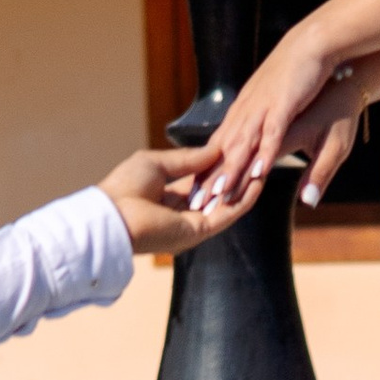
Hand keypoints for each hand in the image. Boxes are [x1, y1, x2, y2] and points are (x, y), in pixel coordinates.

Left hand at [99, 148, 250, 259]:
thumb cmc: (125, 187)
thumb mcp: (157, 163)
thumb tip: (216, 150)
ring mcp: (194, 224)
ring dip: (246, 185)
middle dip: (237, 175)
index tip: (235, 148)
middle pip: (218, 192)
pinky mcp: (201, 231)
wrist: (113, 217)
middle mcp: (183, 213)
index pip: (200, 181)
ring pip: (228, 203)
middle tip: (257, 154)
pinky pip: (229, 212)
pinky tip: (259, 180)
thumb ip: (187, 159)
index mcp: (168, 198)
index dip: (218, 165)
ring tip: (266, 164)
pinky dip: (245, 197)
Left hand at [195, 32, 365, 210]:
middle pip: (225, 152)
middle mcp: (248, 112)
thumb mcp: (280, 112)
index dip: (207, 173)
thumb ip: (271, 138)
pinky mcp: (283, 104)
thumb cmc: (302, 79)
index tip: (194, 196)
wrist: (315, 43)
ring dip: (230, 171)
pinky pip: (271, 133)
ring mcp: (263, 108)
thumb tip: (266, 162)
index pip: (220, 149)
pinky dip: (265, 153)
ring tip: (218, 196)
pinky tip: (258, 172)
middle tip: (195, 206)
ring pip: (242, 145)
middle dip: (211, 180)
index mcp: (245, 114)